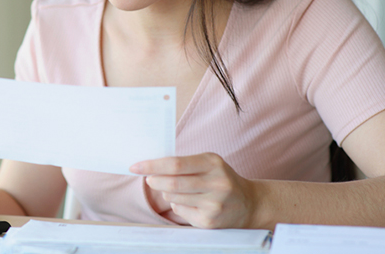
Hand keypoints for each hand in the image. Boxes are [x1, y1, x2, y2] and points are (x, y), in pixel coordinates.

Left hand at [130, 153, 255, 228]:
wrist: (249, 203)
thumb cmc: (220, 179)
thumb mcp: (208, 163)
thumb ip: (183, 163)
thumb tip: (150, 166)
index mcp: (213, 163)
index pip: (175, 164)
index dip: (152, 165)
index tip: (135, 166)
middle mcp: (216, 184)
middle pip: (172, 183)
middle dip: (154, 180)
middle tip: (148, 179)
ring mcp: (214, 204)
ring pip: (174, 198)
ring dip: (166, 193)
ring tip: (175, 190)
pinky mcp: (209, 221)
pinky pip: (180, 211)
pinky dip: (177, 205)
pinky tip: (190, 202)